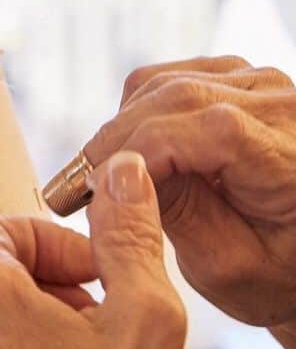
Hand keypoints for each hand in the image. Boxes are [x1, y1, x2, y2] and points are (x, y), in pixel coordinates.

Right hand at [85, 56, 295, 336]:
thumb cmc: (280, 272)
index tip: (93, 187)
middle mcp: (282, 106)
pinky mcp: (237, 75)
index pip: (209, 129)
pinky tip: (133, 152)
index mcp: (291, 157)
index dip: (141, 151)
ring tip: (104, 176)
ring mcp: (260, 82)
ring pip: (162, 83)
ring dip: (122, 127)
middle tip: (75, 185)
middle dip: (115, 140)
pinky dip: (137, 113)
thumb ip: (178, 215)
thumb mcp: (230, 268)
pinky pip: (166, 79)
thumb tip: (120, 170)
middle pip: (177, 97)